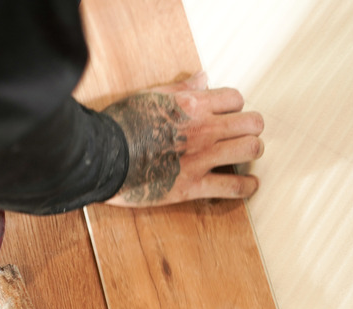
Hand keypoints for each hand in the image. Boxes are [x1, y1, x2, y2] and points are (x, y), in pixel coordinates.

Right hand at [102, 71, 263, 206]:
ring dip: (250, 151)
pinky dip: (246, 187)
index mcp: (191, 105)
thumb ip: (180, 88)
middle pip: (251, 123)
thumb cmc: (118, 126)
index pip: (235, 98)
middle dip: (249, 127)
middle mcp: (203, 129)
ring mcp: (200, 158)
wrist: (101, 158)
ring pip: (250, 150)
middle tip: (240, 134)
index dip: (233, 106)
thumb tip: (203, 77)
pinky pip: (234, 186)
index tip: (226, 115)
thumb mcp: (148, 96)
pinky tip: (249, 186)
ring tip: (243, 156)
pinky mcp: (192, 185)